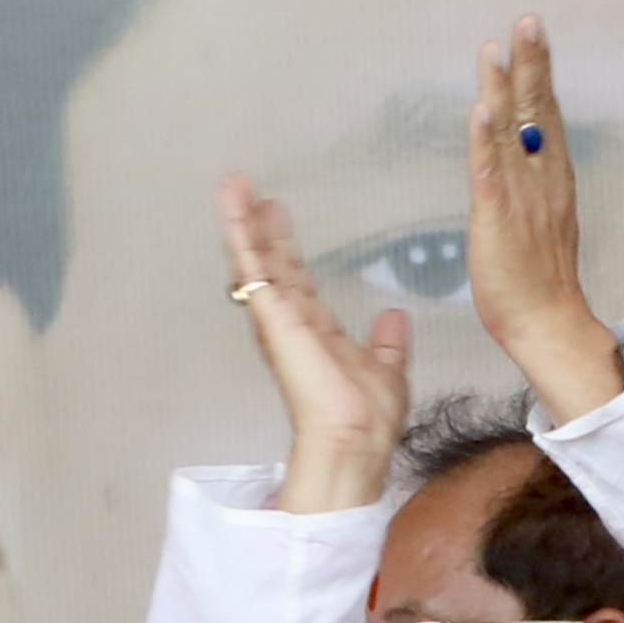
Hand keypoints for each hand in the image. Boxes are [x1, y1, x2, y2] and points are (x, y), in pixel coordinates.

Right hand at [221, 174, 412, 516]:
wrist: (356, 436)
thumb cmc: (368, 414)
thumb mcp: (387, 367)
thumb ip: (387, 342)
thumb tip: (392, 316)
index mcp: (314, 330)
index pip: (295, 278)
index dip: (285, 247)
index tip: (277, 214)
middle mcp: (289, 321)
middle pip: (269, 263)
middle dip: (257, 226)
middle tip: (246, 188)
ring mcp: (277, 318)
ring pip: (255, 261)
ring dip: (241, 223)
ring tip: (231, 186)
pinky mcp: (272, 317)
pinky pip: (254, 271)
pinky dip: (243, 239)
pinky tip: (237, 210)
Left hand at [467, 17, 623, 418]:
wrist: (542, 318)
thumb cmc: (532, 272)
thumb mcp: (534, 213)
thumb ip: (525, 178)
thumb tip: (513, 147)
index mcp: (547, 176)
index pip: (543, 113)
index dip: (536, 71)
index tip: (529, 32)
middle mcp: (539, 178)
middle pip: (535, 111)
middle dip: (529, 63)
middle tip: (525, 19)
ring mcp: (519, 197)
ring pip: (511, 134)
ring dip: (502, 91)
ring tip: (495, 51)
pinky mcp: (496, 220)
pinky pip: (490, 177)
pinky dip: (484, 144)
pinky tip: (479, 116)